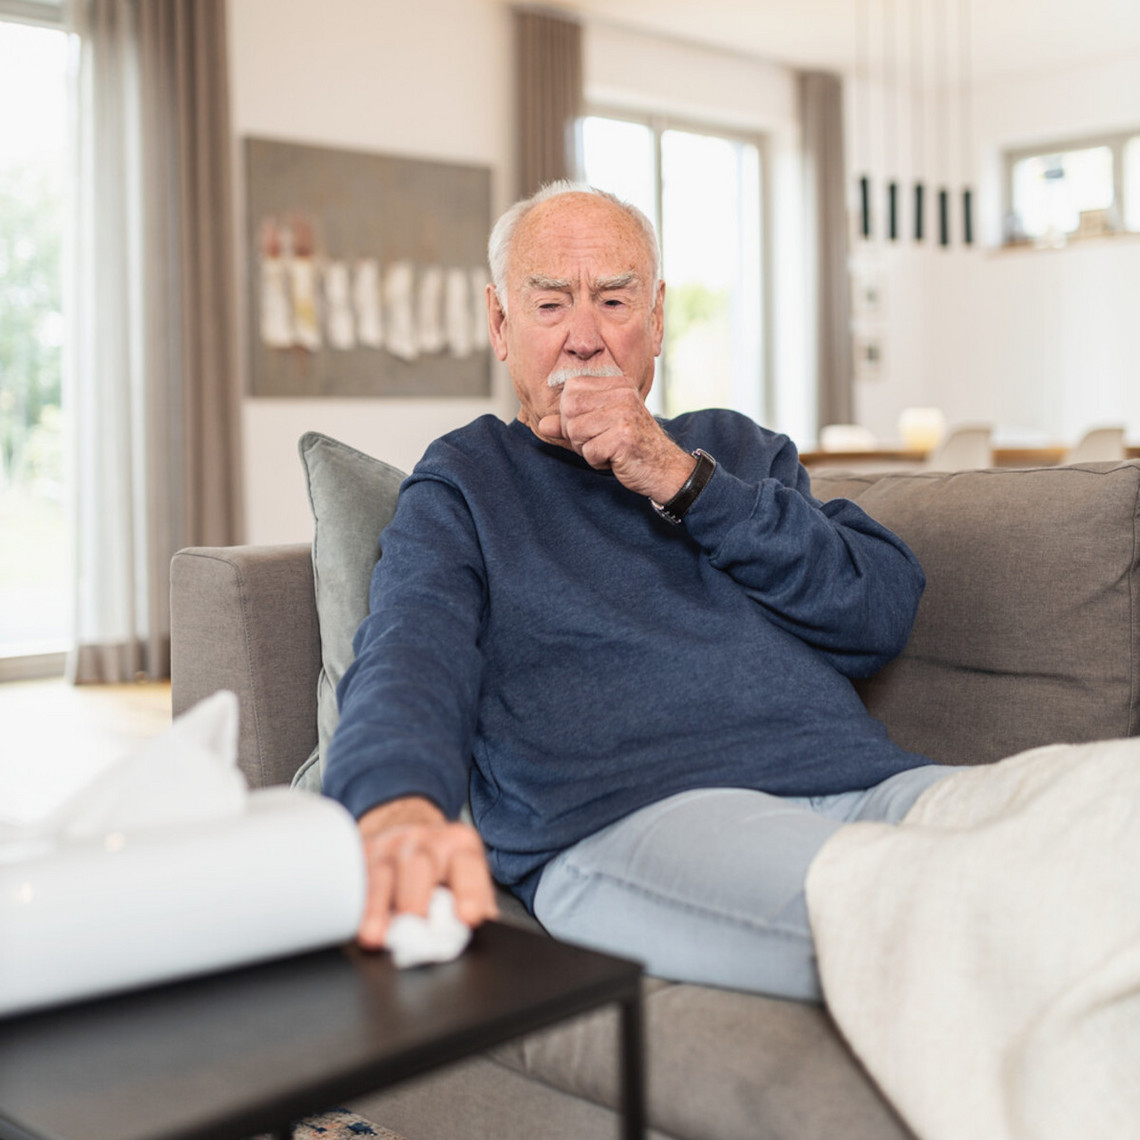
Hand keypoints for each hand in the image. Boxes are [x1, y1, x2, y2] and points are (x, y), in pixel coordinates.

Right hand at [355, 796, 497, 949]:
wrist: (404, 826)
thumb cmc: (441, 864)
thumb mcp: (465, 874)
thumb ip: (477, 902)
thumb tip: (480, 934)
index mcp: (459, 844)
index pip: (467, 864)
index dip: (469, 890)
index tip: (468, 917)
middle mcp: (424, 840)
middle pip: (419, 864)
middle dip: (416, 897)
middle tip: (417, 926)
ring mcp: (388, 845)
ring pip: (382, 873)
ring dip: (378, 907)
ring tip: (377, 936)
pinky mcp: (362, 855)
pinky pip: (356, 880)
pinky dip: (357, 907)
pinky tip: (357, 926)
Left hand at [536, 373, 694, 501]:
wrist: (664, 468)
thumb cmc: (631, 446)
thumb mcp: (599, 428)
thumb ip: (569, 424)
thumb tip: (541, 424)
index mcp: (617, 384)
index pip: (571, 389)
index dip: (570, 413)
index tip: (590, 426)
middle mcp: (622, 394)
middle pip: (569, 409)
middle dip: (575, 432)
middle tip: (596, 442)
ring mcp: (624, 414)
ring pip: (575, 431)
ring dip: (585, 449)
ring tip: (606, 450)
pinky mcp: (624, 437)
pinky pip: (589, 451)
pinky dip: (597, 462)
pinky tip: (614, 459)